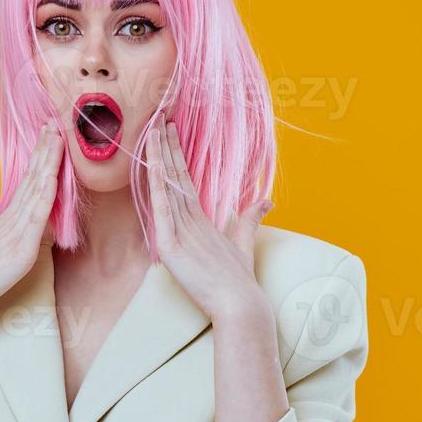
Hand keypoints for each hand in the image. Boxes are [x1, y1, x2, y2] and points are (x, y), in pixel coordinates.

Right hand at [145, 120, 273, 321]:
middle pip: (170, 177)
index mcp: (194, 222)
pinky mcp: (169, 246)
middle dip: (164, 147)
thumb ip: (251, 219)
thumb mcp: (244, 242)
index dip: (176, 154)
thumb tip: (267, 200)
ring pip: (164, 187)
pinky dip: (158, 186)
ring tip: (153, 131)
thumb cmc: (237, 278)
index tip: (171, 129)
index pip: (181, 181)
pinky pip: (162, 209)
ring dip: (159, 158)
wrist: (236, 303)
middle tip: (157, 117)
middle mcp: (180, 224)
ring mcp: (173, 234)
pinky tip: (155, 166)